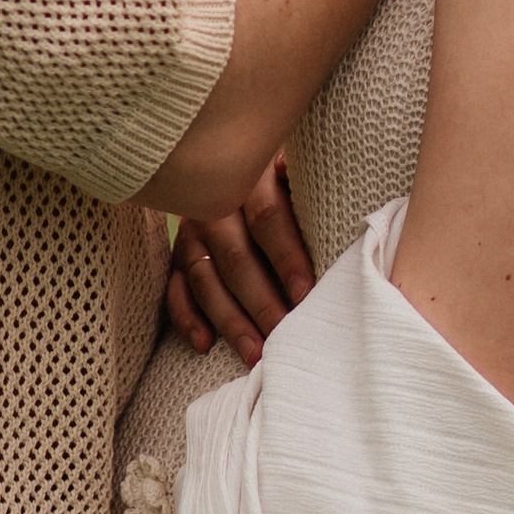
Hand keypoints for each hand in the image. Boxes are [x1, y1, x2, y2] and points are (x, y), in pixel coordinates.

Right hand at [167, 157, 314, 364]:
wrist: (227, 160)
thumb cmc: (282, 175)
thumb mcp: (298, 167)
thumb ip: (311, 183)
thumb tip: (337, 205)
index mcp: (250, 178)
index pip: (267, 218)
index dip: (286, 256)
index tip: (306, 293)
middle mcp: (214, 205)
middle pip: (235, 257)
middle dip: (261, 300)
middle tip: (285, 334)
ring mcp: (192, 232)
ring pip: (205, 279)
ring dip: (230, 319)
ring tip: (255, 353)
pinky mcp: (179, 255)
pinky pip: (176, 289)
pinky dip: (187, 317)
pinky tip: (204, 344)